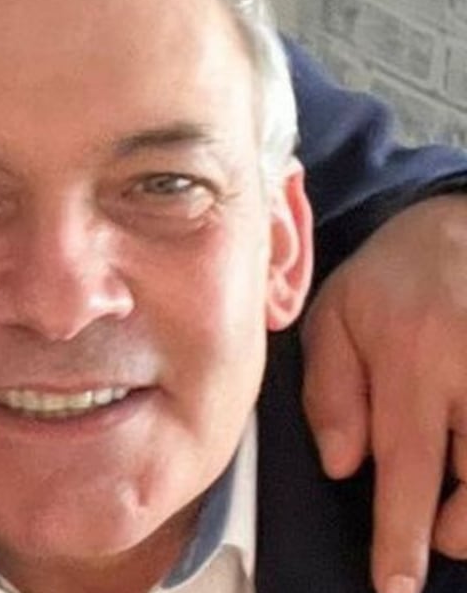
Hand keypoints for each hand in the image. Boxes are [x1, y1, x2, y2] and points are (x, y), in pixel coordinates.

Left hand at [304, 193, 466, 592]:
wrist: (464, 224)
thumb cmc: (393, 280)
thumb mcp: (334, 318)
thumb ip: (329, 391)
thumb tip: (341, 465)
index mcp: (413, 356)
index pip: (408, 464)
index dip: (403, 534)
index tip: (396, 584)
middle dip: (456, 525)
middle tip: (434, 522)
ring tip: (456, 498)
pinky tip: (466, 468)